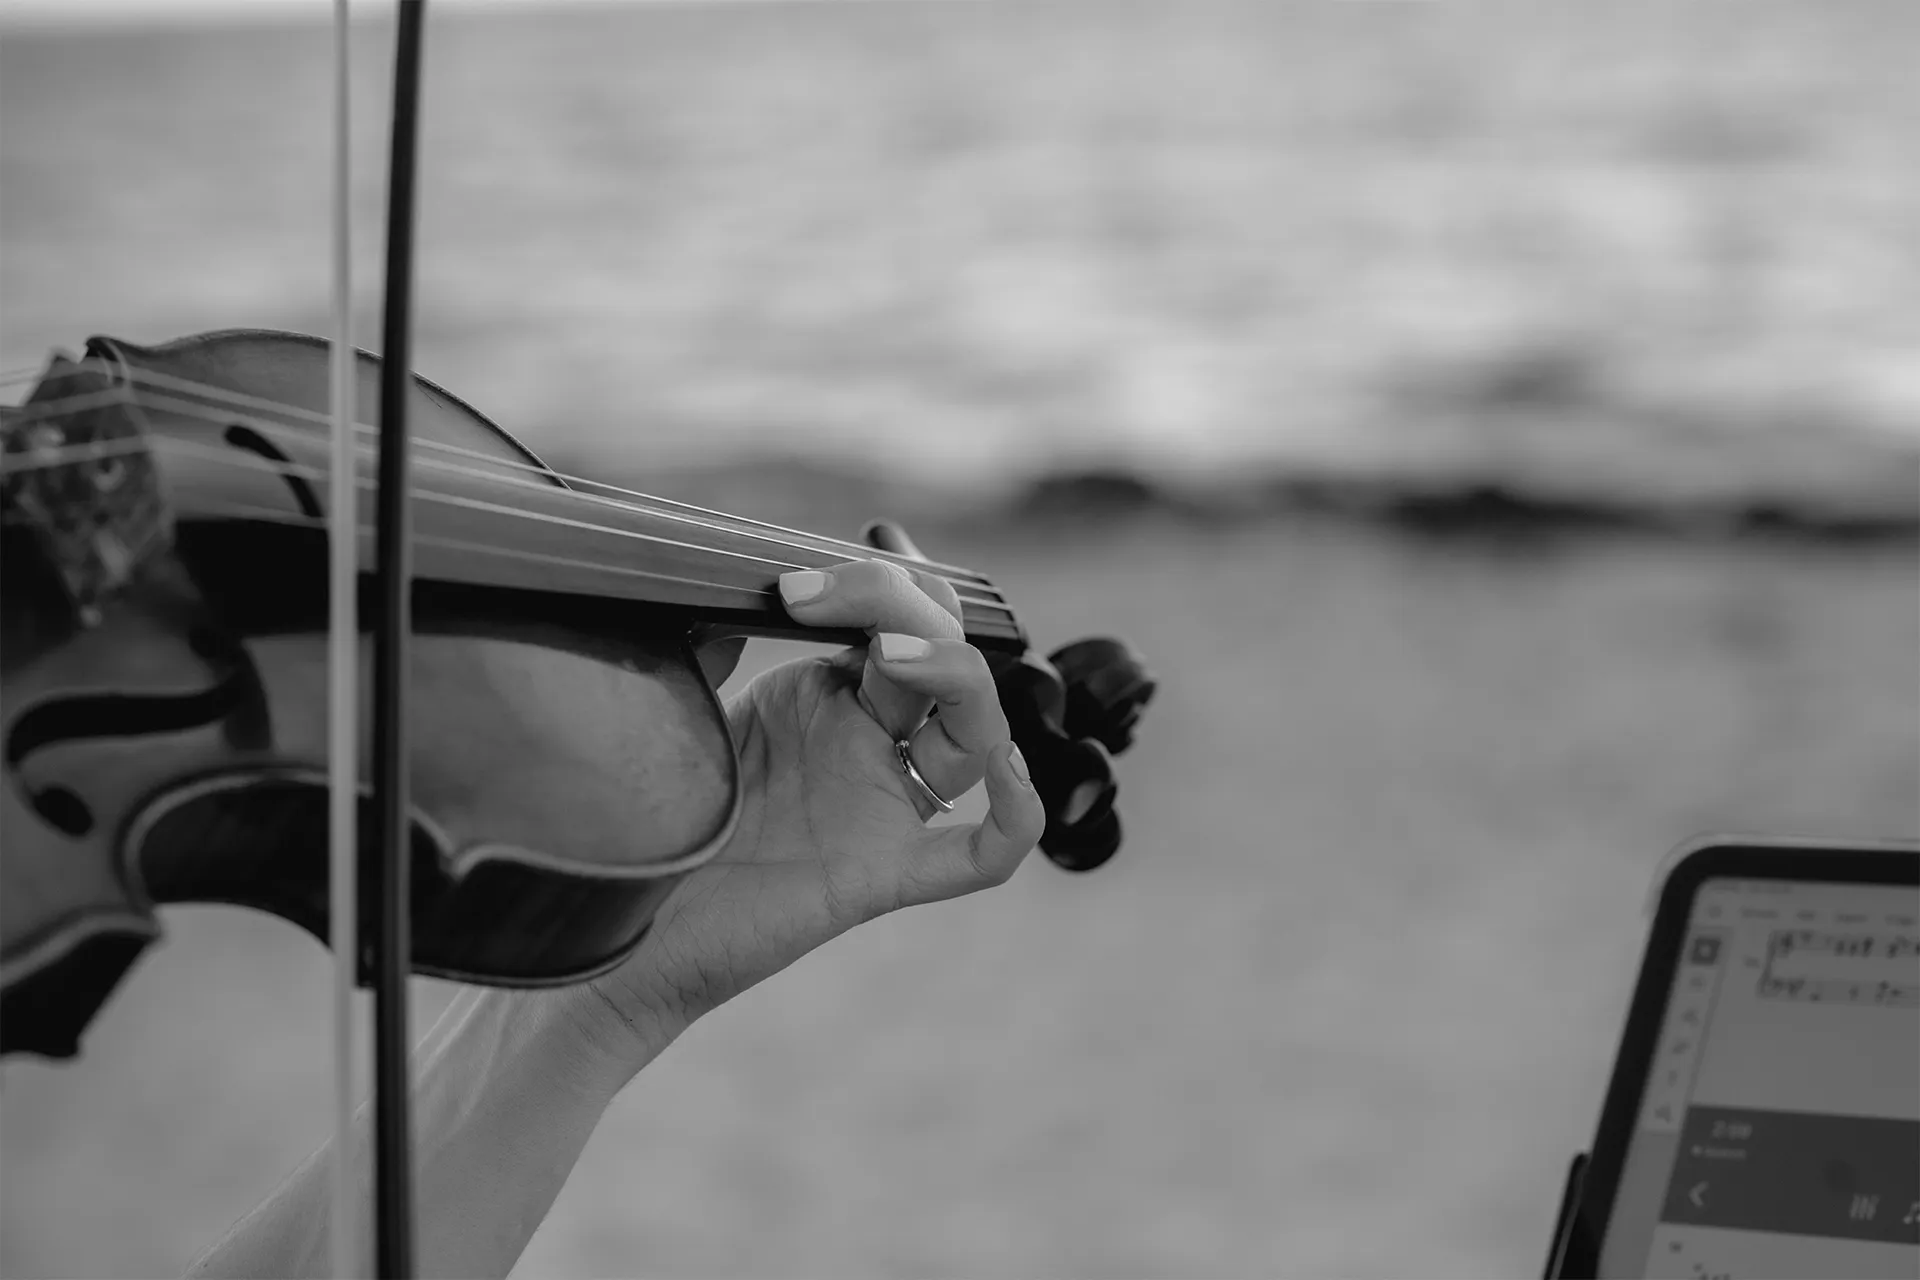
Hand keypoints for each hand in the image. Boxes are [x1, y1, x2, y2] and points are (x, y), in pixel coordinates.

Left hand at [569, 555, 1045, 1068]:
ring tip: (895, 654)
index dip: (884, 578)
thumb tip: (732, 585)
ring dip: (956, 679)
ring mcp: (882, 809)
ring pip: (978, 735)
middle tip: (814, 597)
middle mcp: (868, 745)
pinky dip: (1015, 811)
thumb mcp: (678, 706)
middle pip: (942, 654)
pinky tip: (1004, 769)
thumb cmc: (647, 821)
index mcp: (827, 696)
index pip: (897, 616)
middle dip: (900, 605)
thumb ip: (710, 642)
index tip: (821, 566)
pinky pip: (981, 854)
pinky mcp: (881, 875)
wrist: (619, 931)